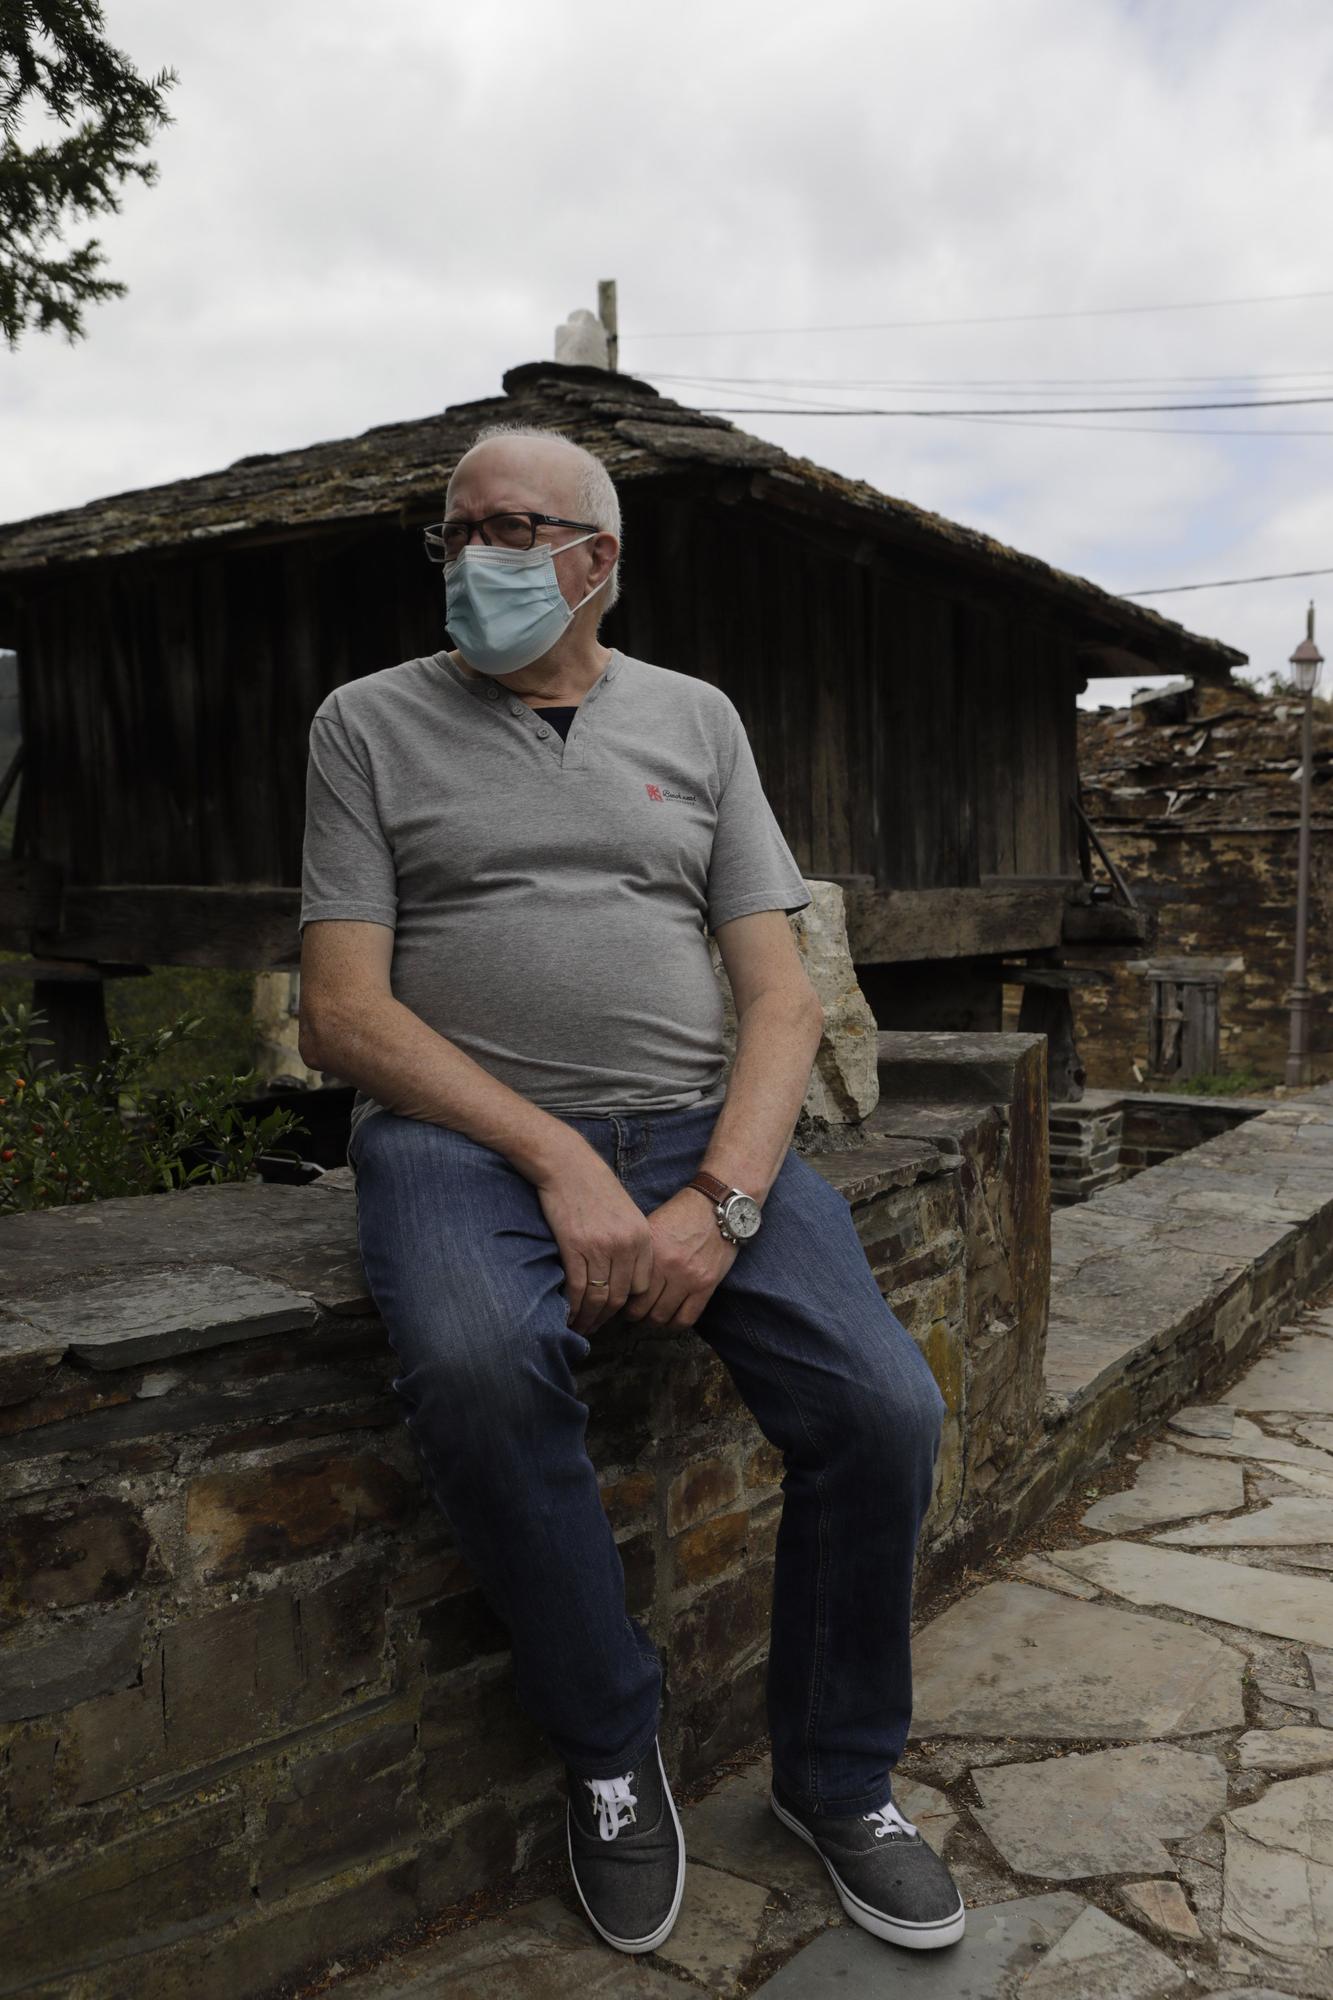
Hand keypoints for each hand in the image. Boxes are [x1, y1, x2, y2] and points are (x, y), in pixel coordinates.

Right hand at [534, 1139, 654, 1335]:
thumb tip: (623, 1274)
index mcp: (642, 1237)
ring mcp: (601, 1247)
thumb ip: (630, 1242)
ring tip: (579, 1327)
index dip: (625, 1304)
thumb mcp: (626, 1212)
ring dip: (588, 1318)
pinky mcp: (575, 1246)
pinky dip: (573, 1306)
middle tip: (593, 1328)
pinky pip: (578, 1288)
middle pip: (620, 1297)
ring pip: (598, 1297)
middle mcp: (626, 1245)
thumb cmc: (594, 1186)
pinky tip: (568, 1314)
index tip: (612, 1312)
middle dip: (605, 1318)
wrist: (567, 1164)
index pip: (640, 1286)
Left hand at [621, 1186, 738, 1332]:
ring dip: (652, 1322)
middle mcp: (667, 1267)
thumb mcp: (651, 1226)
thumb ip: (637, 1253)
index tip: (618, 1302)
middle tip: (629, 1315)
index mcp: (650, 1251)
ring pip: (662, 1317)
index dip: (619, 1301)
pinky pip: (687, 1318)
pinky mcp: (706, 1285)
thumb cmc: (682, 1213)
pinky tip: (668, 1320)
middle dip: (632, 1317)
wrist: (718, 1207)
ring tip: (648, 1318)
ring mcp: (688, 1278)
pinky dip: (674, 1325)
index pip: (627, 1289)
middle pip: (642, 1309)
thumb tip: (619, 1277)